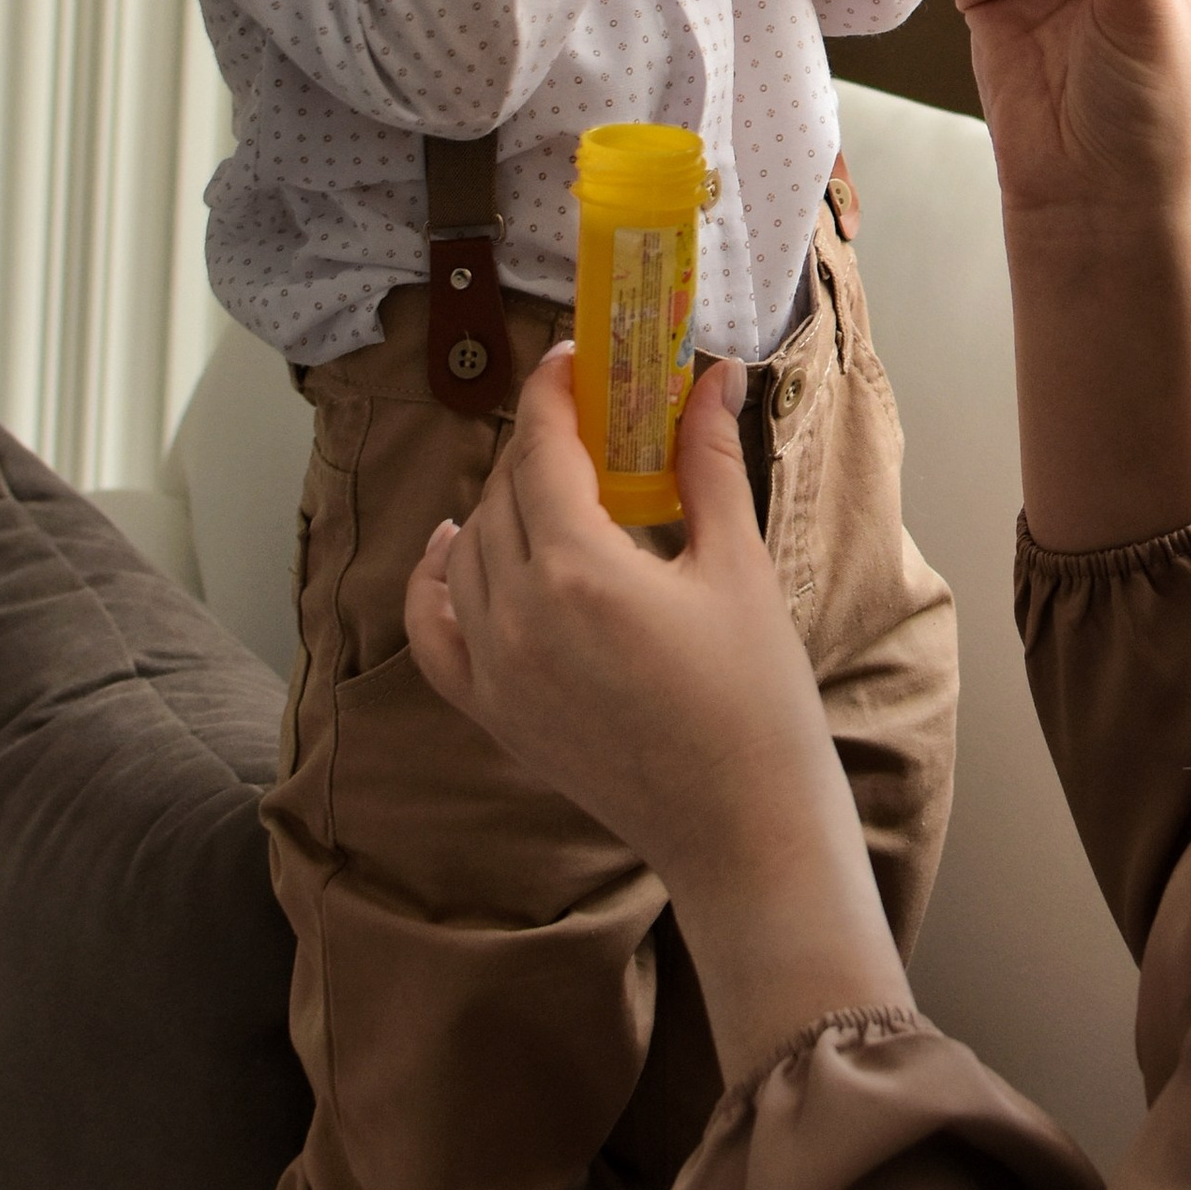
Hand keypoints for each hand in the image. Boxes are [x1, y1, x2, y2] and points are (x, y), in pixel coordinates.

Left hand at [407, 355, 907, 1079]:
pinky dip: (435, 579)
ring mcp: (495, 668)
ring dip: (501, 502)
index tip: (572, 359)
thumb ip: (708, 463)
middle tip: (586, 418)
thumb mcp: (738, 568)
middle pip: (504, 494)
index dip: (552, 394)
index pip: (541, 451)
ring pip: (469, 551)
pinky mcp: (491, 712)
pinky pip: (432, 630)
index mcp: (580, 570)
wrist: (742, 830)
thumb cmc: (758, 700)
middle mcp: (517, 615)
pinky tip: (457, 545)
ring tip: (551, 480)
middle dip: (539, 445)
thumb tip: (710, 376)